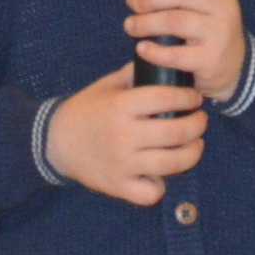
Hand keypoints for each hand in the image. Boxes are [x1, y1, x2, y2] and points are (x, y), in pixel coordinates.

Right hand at [44, 62, 206, 205]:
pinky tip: (160, 175)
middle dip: (198, 125)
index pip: (165, 98)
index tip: (195, 98)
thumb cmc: (85, 110)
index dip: (188, 97)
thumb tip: (163, 60)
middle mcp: (122, 135)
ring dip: (192, 154)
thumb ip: (134, 73)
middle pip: (176, 132)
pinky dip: (160, 186)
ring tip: (195, 146)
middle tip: (200, 120)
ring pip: (172, 163)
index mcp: (120, 106)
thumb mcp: (106, 85)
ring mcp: (121, 163)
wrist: (53, 142)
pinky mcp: (117, 186)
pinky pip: (151, 193)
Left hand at [125, 0, 246, 102]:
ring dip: (147, 22)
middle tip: (134, 4)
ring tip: (130, 26)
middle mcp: (225, 9)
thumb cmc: (207, 33)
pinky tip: (142, 49)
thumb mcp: (204, 9)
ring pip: (176, 21)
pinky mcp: (211, 60)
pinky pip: (177, 54)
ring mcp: (220, 35)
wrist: (233, 69)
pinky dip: (155, 51)